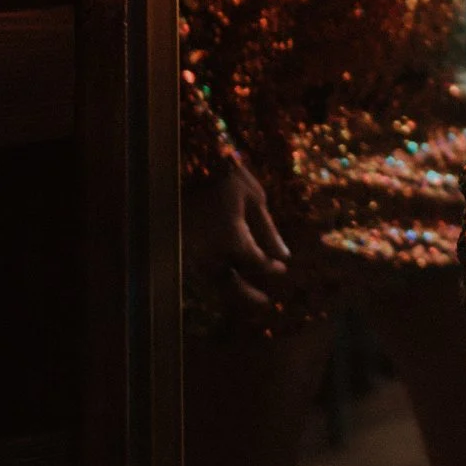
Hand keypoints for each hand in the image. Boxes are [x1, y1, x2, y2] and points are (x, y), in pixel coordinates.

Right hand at [185, 160, 289, 305]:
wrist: (189, 162)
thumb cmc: (227, 175)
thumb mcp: (255, 198)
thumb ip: (268, 230)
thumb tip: (284, 255)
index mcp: (230, 236)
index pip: (255, 263)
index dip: (271, 269)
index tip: (283, 269)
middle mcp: (208, 248)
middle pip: (227, 284)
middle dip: (247, 296)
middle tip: (266, 303)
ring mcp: (191, 249)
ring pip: (211, 280)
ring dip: (229, 289)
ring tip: (247, 294)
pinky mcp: (181, 245)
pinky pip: (199, 269)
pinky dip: (215, 276)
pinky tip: (226, 276)